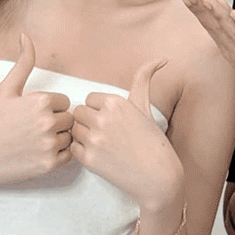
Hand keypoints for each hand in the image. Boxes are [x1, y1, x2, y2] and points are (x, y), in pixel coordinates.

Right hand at [0, 34, 75, 186]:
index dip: (51, 107)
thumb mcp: (6, 88)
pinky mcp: (48, 165)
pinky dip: (60, 154)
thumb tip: (25, 36)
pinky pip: (69, 156)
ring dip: (60, 138)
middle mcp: (48, 122)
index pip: (65, 101)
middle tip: (35, 128)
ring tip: (38, 140)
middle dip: (57, 121)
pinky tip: (42, 151)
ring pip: (70, 137)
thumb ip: (23, 62)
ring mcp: (49, 144)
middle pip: (69, 119)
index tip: (34, 113)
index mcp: (41, 101)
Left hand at [70, 59, 183, 210]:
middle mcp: (103, 119)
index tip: (111, 121)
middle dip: (88, 122)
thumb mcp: (145, 106)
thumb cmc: (151, 140)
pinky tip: (99, 155)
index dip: (98, 110)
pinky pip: (73, 148)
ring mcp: (95, 140)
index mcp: (115, 102)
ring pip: (73, 130)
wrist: (157, 175)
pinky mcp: (89, 159)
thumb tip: (161, 59)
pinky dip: (82, 152)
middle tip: (104, 133)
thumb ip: (143, 79)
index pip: (89, 99)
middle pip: (78, 113)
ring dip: (83, 136)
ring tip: (102, 144)